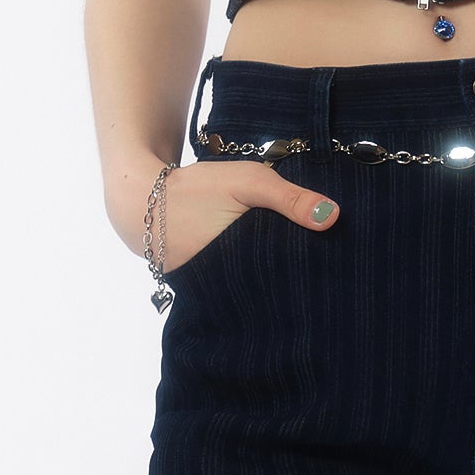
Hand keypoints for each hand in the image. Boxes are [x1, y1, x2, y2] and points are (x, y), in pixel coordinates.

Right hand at [154, 159, 339, 274]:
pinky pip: (235, 283)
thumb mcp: (248, 183)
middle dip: (294, 277)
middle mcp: (228, 290)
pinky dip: (251, 273)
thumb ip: (289, 199)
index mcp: (241, 271)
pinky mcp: (202, 287)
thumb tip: (334, 217)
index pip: (288, 282)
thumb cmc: (198, 189)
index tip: (334, 264)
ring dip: (273, 276)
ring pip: (255, 287)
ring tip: (302, 266)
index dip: (310, 271)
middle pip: (274, 288)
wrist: (140, 199)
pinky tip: (266, 261)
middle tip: (324, 267)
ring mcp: (212, 292)